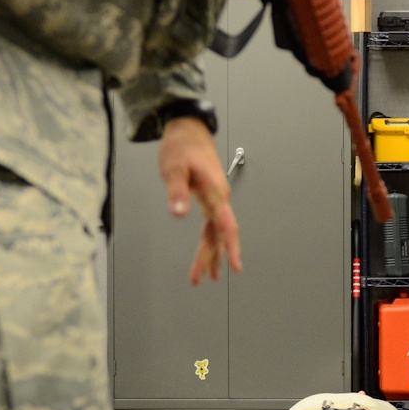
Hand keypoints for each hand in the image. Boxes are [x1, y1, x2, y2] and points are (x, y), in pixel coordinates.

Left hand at [159, 117, 240, 283]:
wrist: (188, 130)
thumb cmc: (182, 147)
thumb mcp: (174, 167)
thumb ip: (177, 191)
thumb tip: (179, 214)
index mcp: (214, 191)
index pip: (226, 223)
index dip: (230, 245)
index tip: (235, 264)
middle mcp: (219, 198)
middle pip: (219, 233)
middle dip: (212, 257)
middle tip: (204, 279)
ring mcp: (216, 199)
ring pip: (215, 232)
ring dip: (210, 254)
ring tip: (205, 276)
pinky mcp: (209, 198)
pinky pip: (212, 225)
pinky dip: (209, 241)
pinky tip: (207, 254)